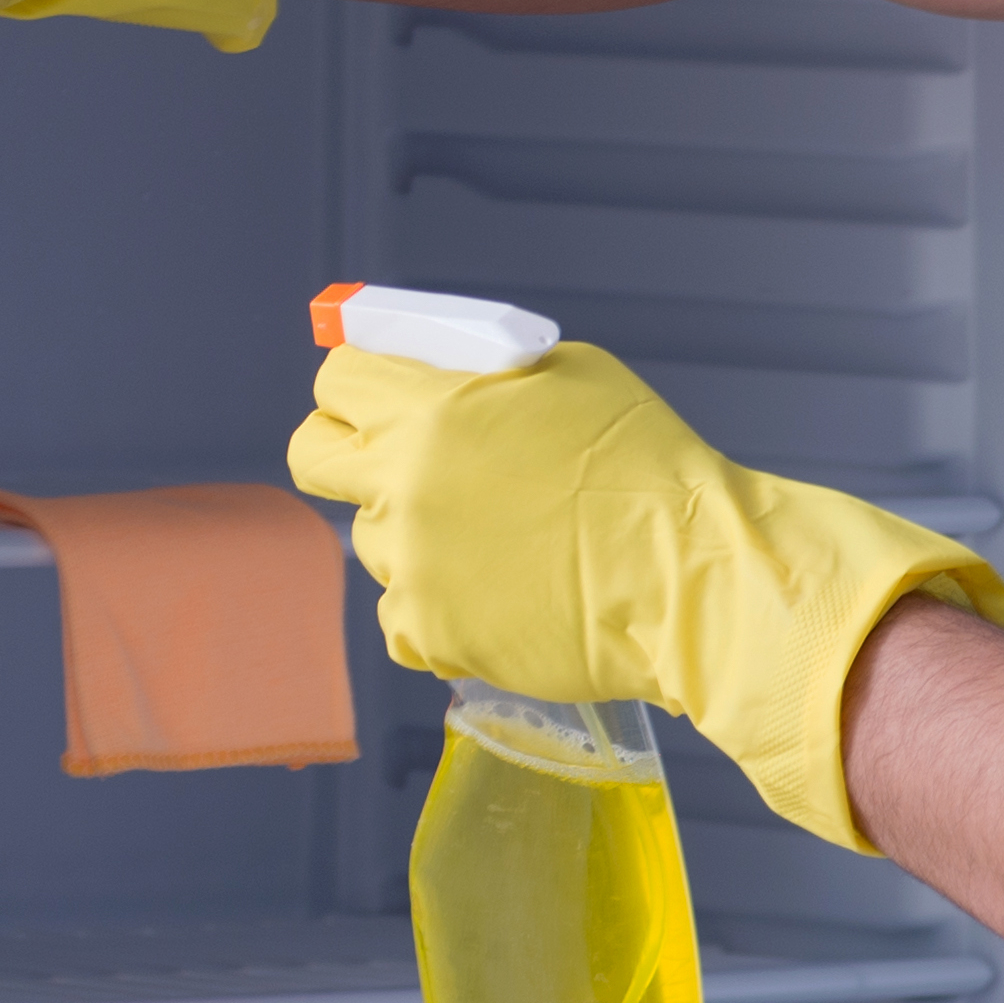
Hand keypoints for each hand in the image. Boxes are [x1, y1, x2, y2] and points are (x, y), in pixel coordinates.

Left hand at [291, 338, 1003, 853]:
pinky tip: (501, 595)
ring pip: (371, 540)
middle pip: (311, 457)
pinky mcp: (428, 631)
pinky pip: (403, 613)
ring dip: (414, 536)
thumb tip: (432, 371)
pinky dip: (441, 606)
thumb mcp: (569, 375)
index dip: (355, 385)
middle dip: (341, 451)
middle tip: (390, 463)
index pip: (337, 379)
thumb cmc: (647, 471)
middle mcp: (405, 482)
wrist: (691, 576)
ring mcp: (411, 562)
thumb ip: (481, 374)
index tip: (373, 397)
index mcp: (433, 408)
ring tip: (495, 543)